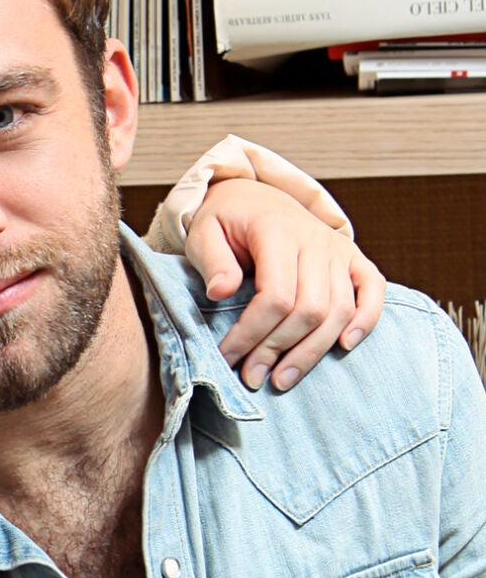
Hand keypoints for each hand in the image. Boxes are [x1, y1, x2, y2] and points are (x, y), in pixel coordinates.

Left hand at [183, 178, 383, 391]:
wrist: (254, 198)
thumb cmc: (226, 221)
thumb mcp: (204, 233)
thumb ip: (213, 261)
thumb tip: (220, 293)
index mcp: (277, 231)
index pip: (274, 296)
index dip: (251, 333)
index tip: (227, 358)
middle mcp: (316, 240)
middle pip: (308, 309)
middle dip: (277, 350)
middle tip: (251, 377)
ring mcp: (339, 249)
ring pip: (338, 310)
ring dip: (312, 351)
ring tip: (282, 379)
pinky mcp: (354, 258)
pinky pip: (373, 290)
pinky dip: (366, 320)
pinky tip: (344, 347)